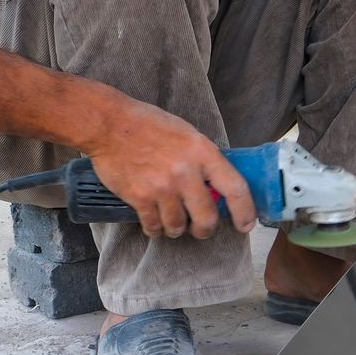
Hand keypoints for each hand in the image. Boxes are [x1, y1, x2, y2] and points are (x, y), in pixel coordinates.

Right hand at [84, 100, 256, 239]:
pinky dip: (155, 229)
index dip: (245, 212)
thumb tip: (219, 187)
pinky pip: (153, 225)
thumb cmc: (149, 126)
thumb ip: (205, 161)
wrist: (109, 124)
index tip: (246, 225)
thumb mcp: (188, 135)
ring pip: (178, 226)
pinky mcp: (140, 197)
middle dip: (205, 230)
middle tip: (201, 230)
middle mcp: (186, 173)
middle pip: (207, 218)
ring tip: (174, 224)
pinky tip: (154, 224)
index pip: (236, 189)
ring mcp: (162, 187)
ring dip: (177, 230)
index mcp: (203, 153)